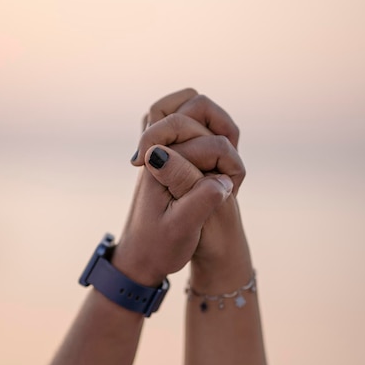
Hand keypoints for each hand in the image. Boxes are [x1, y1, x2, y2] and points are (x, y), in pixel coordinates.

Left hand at [133, 90, 250, 289]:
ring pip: (191, 108)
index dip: (220, 155)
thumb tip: (221, 177)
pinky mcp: (168, 158)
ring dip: (213, 126)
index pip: (198, 135)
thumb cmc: (158, 247)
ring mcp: (161, 150)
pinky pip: (186, 125)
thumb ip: (200, 197)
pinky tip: (213, 160)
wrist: (140, 259)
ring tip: (223, 157)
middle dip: (218, 132)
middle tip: (225, 165)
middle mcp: (157, 149)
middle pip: (195, 105)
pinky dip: (206, 132)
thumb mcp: (181, 228)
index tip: (224, 187)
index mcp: (158, 162)